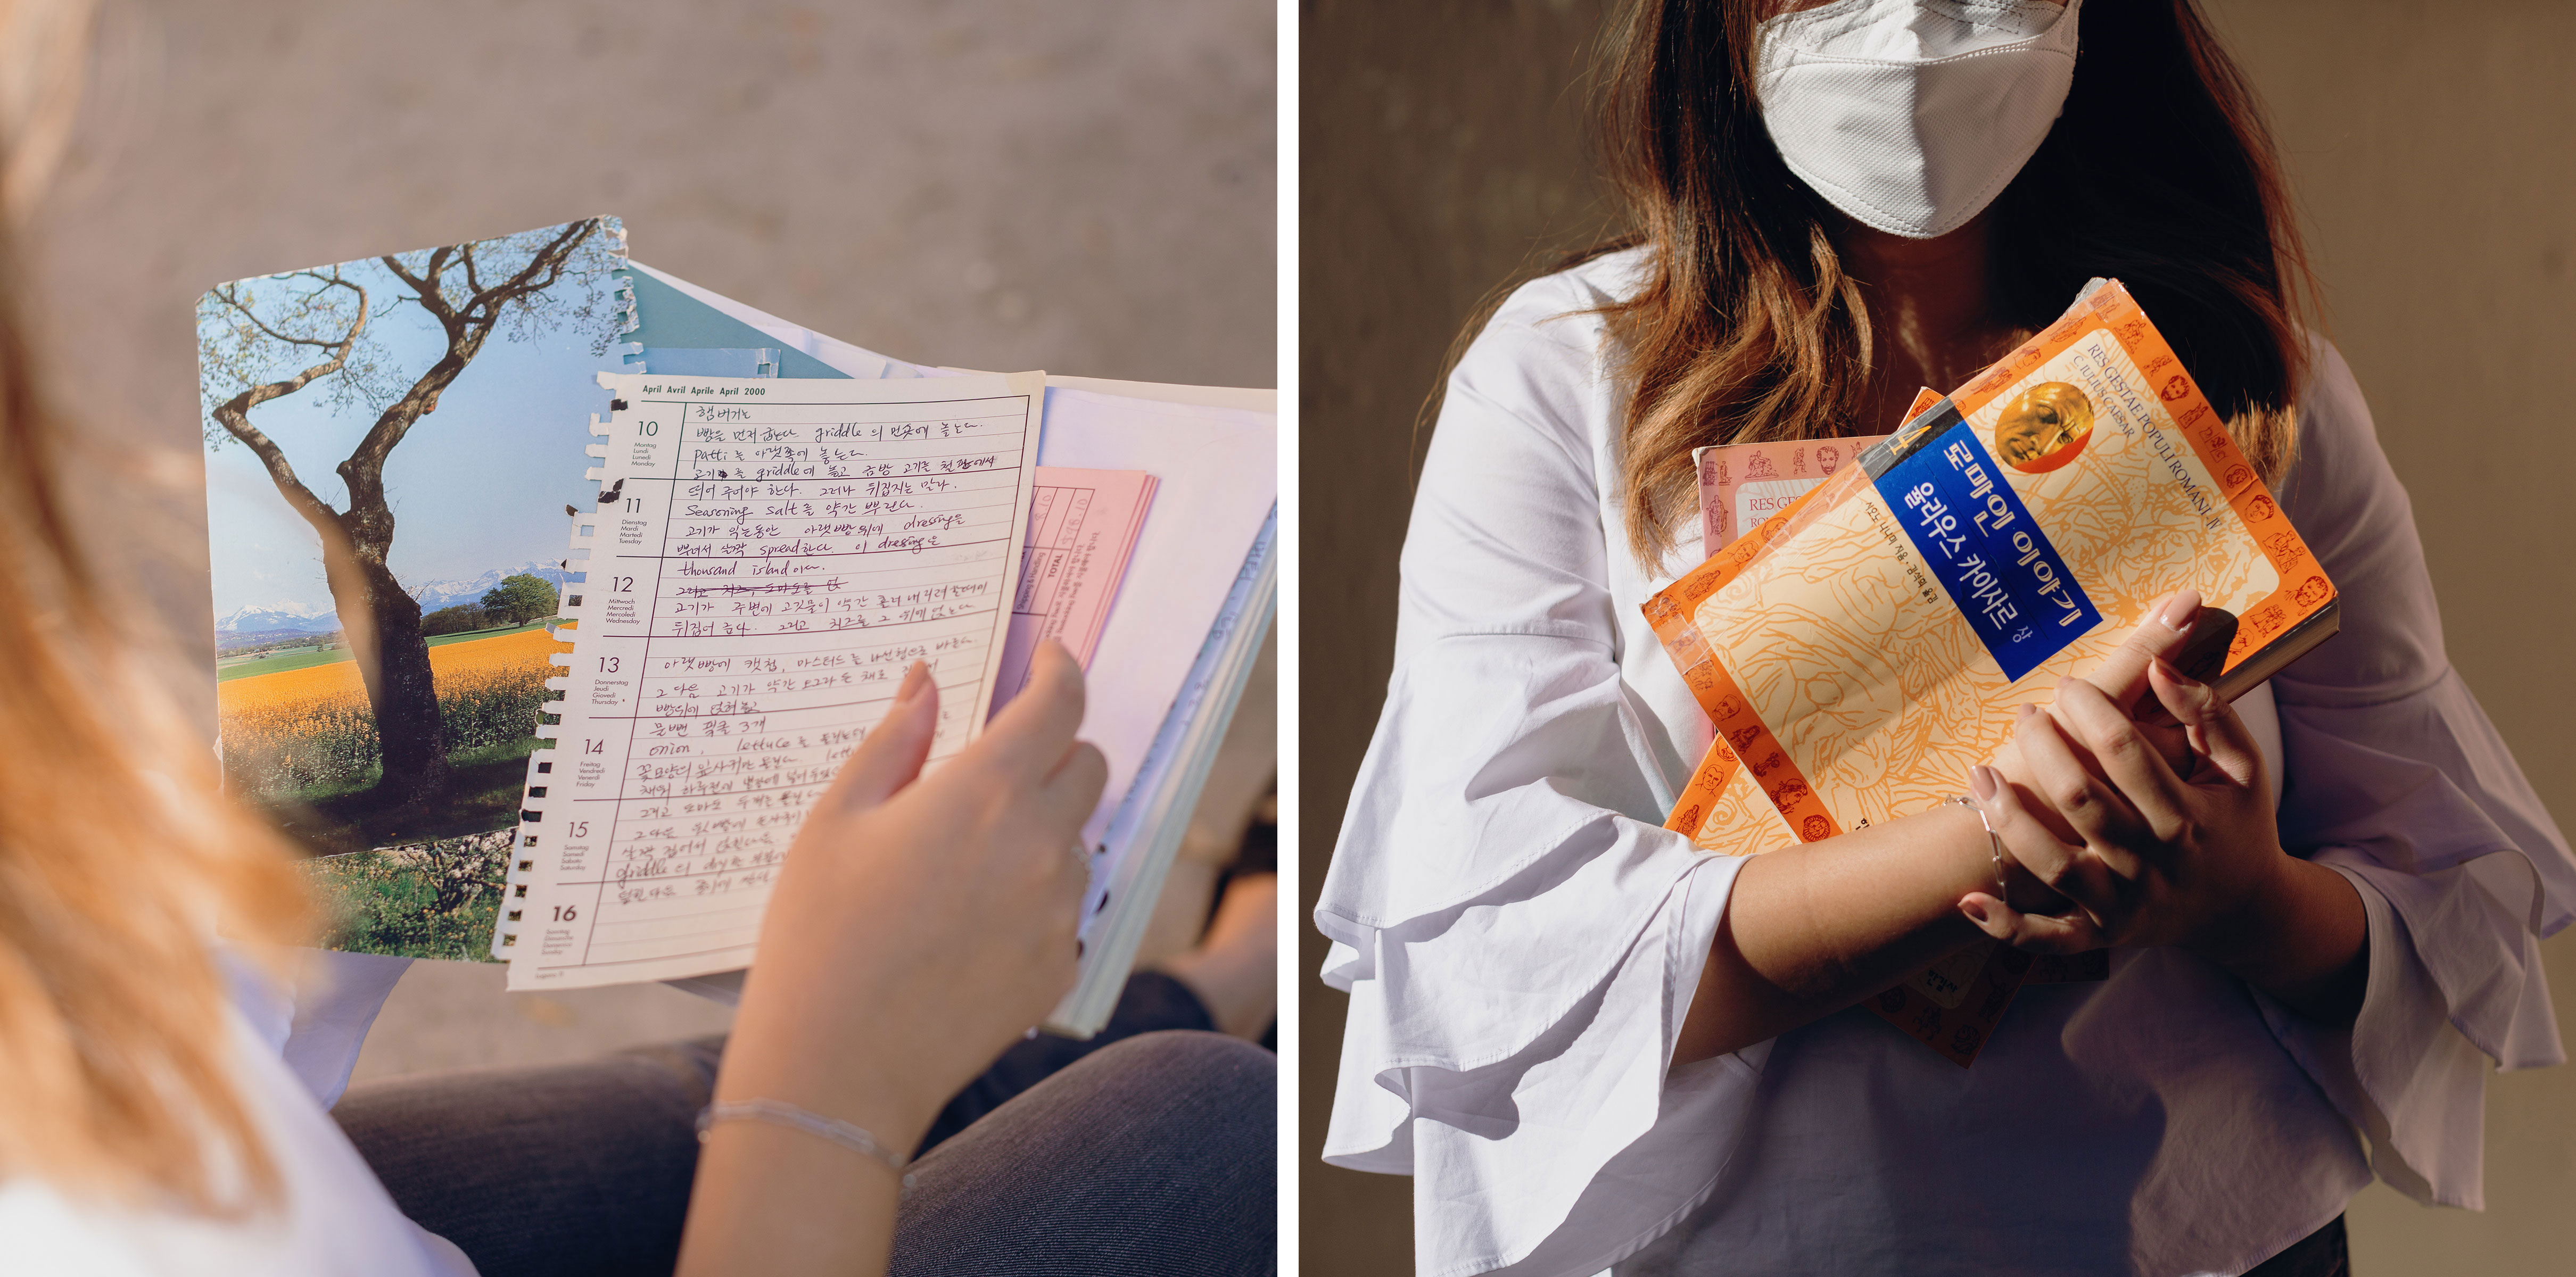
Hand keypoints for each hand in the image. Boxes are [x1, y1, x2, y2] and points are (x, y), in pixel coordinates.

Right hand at [716, 642, 1107, 1147]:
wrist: (836, 1069)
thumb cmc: (819, 938)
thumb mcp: (836, 821)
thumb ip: (893, 742)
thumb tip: (927, 684)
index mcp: (985, 793)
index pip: (1060, 706)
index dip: (1061, 671)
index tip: (1049, 660)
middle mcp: (1039, 844)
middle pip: (1087, 767)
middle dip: (1053, 751)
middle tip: (995, 767)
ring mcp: (1058, 911)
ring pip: (1079, 840)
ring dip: (1042, 830)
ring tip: (961, 865)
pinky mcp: (1059, 966)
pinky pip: (1066, 909)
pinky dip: (1035, 899)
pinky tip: (969, 925)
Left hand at [1961, 631, 2284, 958]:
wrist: (2241, 909)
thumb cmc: (2235, 824)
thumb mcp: (2242, 768)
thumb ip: (2208, 714)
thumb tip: (2162, 667)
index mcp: (2185, 816)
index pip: (2124, 750)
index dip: (2089, 709)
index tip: (2067, 684)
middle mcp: (2150, 862)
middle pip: (2080, 799)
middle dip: (2043, 749)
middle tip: (2026, 714)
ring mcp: (2121, 903)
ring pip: (2052, 863)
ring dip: (2006, 818)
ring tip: (1980, 773)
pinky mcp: (2100, 934)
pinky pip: (2047, 938)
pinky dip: (2007, 925)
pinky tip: (1968, 900)